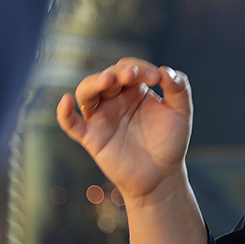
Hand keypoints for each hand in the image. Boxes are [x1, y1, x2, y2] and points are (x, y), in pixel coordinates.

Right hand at [56, 58, 191, 203]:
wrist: (162, 175)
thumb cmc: (170, 141)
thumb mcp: (181, 112)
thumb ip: (179, 88)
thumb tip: (164, 70)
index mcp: (134, 90)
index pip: (128, 68)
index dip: (140, 68)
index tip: (157, 78)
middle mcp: (115, 99)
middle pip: (107, 75)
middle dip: (118, 72)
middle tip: (132, 76)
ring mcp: (101, 117)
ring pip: (86, 92)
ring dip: (94, 83)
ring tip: (108, 81)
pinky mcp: (91, 137)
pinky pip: (70, 123)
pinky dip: (63, 112)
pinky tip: (66, 101)